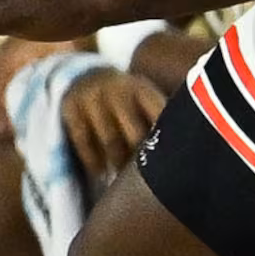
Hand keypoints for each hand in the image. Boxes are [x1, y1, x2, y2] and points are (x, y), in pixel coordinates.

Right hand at [59, 65, 166, 185]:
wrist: (87, 76)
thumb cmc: (127, 99)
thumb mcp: (145, 98)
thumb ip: (161, 119)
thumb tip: (183, 154)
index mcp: (143, 89)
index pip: (160, 114)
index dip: (166, 137)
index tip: (172, 159)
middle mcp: (119, 91)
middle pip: (135, 131)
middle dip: (141, 155)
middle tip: (147, 177)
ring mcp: (93, 98)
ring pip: (110, 139)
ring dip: (118, 162)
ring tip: (123, 179)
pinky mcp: (71, 107)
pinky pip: (83, 140)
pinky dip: (92, 160)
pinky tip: (101, 173)